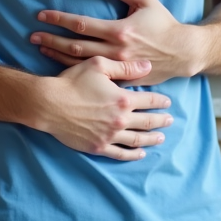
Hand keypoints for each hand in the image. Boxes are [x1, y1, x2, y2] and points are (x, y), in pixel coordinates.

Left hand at [31, 0, 204, 85]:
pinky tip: (61, 65)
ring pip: (79, 63)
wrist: (182, 52)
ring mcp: (117, 67)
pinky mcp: (121, 79)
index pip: (80, 24)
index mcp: (119, 30)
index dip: (59, 19)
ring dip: (57, 55)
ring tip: (41, 48)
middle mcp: (115, 51)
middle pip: (74, 46)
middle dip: (51, 39)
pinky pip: (93, 75)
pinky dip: (74, 70)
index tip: (42, 15)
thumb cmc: (163, 22)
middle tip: (32, 35)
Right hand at [33, 56, 173, 160]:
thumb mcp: (99, 65)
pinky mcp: (98, 146)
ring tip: (161, 138)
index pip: (149, 101)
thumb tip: (148, 66)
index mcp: (123, 99)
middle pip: (147, 122)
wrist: (49, 104)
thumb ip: (125, 67)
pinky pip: (120, 153)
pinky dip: (132, 155)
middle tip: (170, 121)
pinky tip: (140, 154)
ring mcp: (109, 135)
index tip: (168, 102)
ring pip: (137, 139)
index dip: (160, 102)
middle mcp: (120, 119)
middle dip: (160, 121)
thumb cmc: (73, 81)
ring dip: (151, 138)